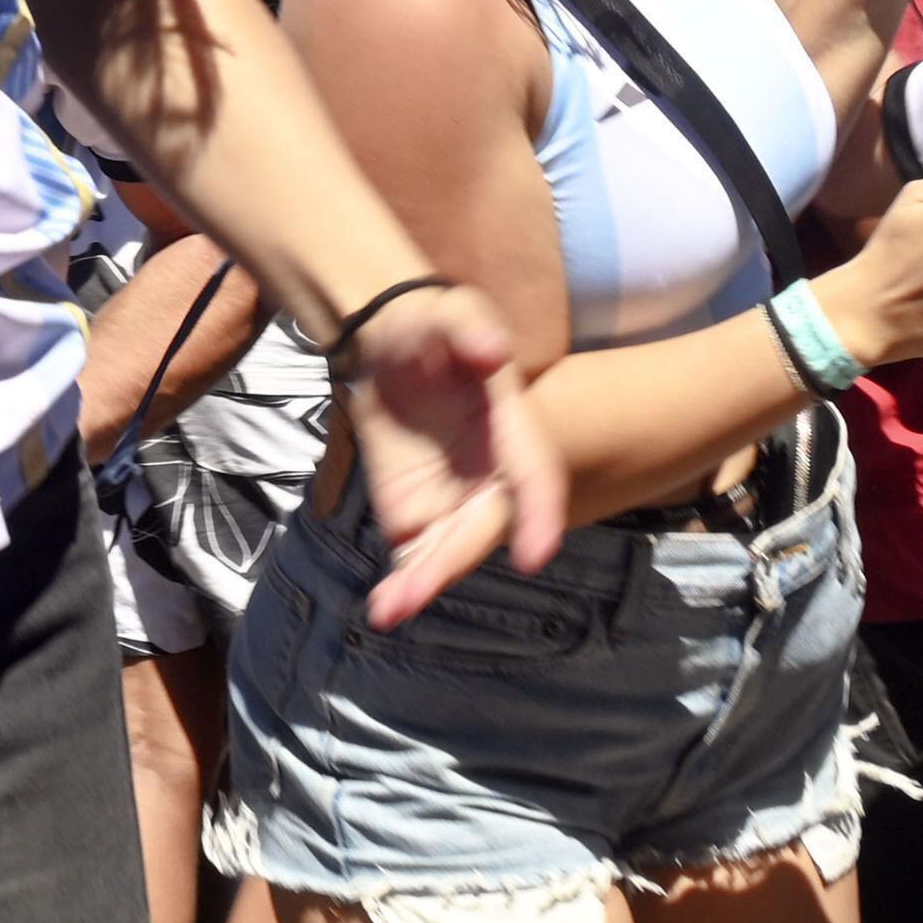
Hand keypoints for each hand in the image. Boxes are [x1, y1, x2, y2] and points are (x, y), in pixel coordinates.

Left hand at [328, 281, 565, 628]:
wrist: (384, 343)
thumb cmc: (429, 324)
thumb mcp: (448, 314)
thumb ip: (468, 330)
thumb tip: (493, 351)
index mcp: (513, 429)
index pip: (535, 476)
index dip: (539, 515)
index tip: (535, 556)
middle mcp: (493, 475)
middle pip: (483, 527)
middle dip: (452, 562)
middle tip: (413, 593)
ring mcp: (456, 500)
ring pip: (450, 552)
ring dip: (424, 583)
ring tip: (389, 609)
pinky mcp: (420, 514)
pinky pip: (418, 555)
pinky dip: (403, 583)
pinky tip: (383, 607)